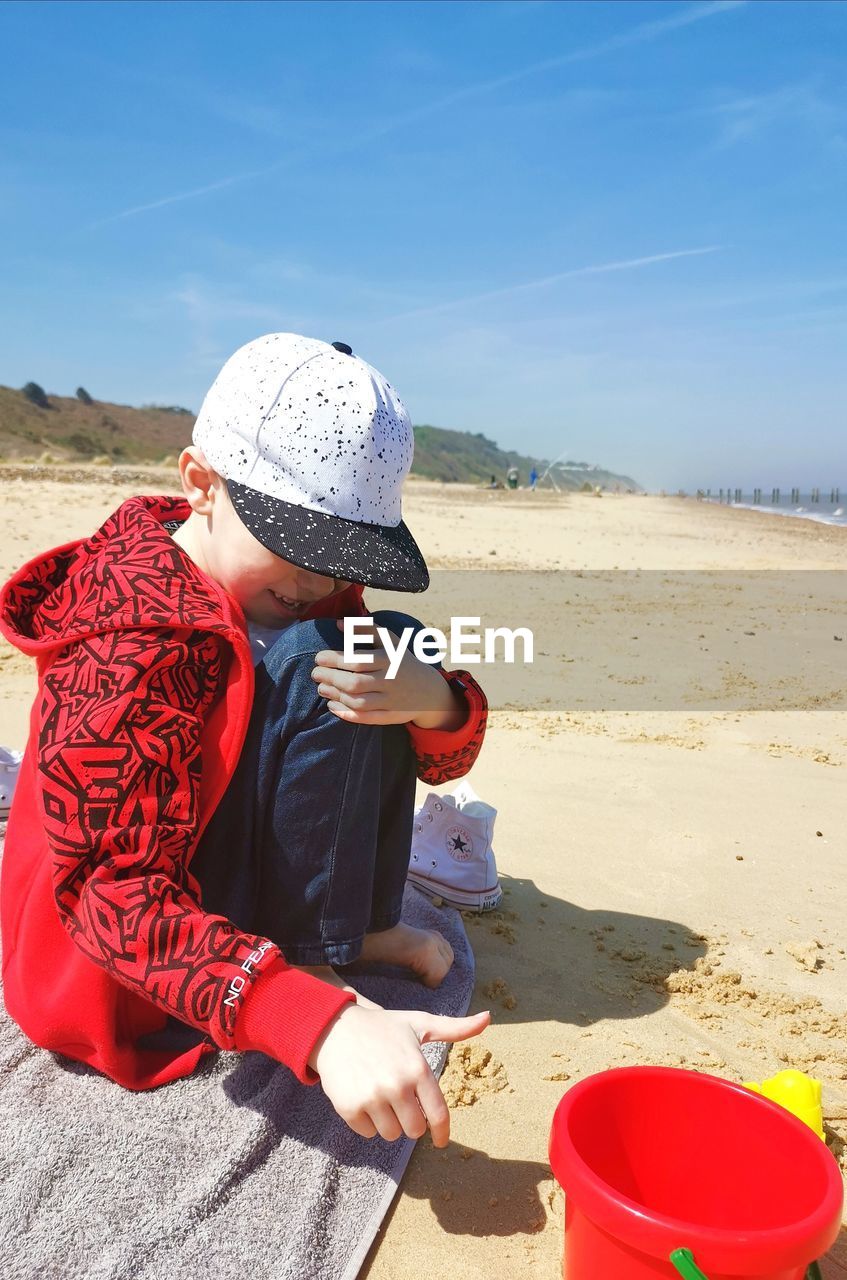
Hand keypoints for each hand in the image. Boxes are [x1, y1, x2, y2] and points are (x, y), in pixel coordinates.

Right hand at [308, 1003, 490, 1145]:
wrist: (334, 1027)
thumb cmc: (383, 1028)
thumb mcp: (419, 1024)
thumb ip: (454, 1028)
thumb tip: (487, 1017)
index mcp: (418, 1068)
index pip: (438, 1114)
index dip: (442, 1133)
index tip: (441, 1141)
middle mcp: (397, 1085)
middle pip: (415, 1130)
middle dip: (411, 1121)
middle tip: (400, 1101)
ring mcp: (372, 1098)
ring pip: (391, 1135)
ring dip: (389, 1122)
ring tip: (380, 1096)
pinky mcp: (350, 1108)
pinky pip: (368, 1133)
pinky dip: (367, 1122)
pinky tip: (362, 1097)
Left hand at [311, 620, 463, 729]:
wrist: (430, 691)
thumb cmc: (402, 661)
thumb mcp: (390, 642)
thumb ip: (366, 630)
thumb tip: (338, 624)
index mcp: (390, 659)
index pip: (357, 661)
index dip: (333, 660)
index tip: (318, 658)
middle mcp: (391, 680)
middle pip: (355, 683)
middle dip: (330, 678)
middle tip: (315, 674)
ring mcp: (392, 700)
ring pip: (358, 702)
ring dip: (335, 696)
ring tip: (322, 688)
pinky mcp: (391, 716)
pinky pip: (366, 718)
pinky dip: (346, 714)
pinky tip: (332, 706)